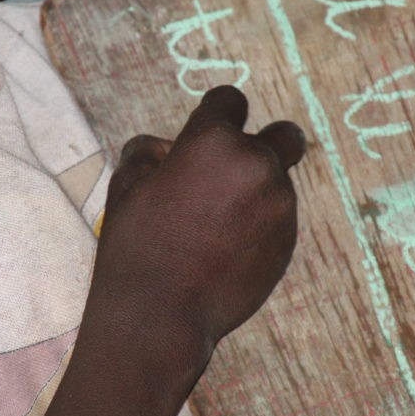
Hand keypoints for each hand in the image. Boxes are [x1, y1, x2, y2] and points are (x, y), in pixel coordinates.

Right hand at [0, 87, 304, 415]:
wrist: (160, 315)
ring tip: (214, 228)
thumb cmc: (135, 245)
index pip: (230, 100)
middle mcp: (256, 164)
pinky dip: (260, 226)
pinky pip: (278, 220)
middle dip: (267, 144)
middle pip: (284, 136)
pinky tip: (225, 252)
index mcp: (214, 139)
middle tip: (238, 168)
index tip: (208, 129)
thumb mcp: (125, 185)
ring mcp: (279, 204)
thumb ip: (150, 150)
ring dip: (256, 192)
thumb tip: (170, 145)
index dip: (216, 113)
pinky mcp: (288, 240)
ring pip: (279, 182)